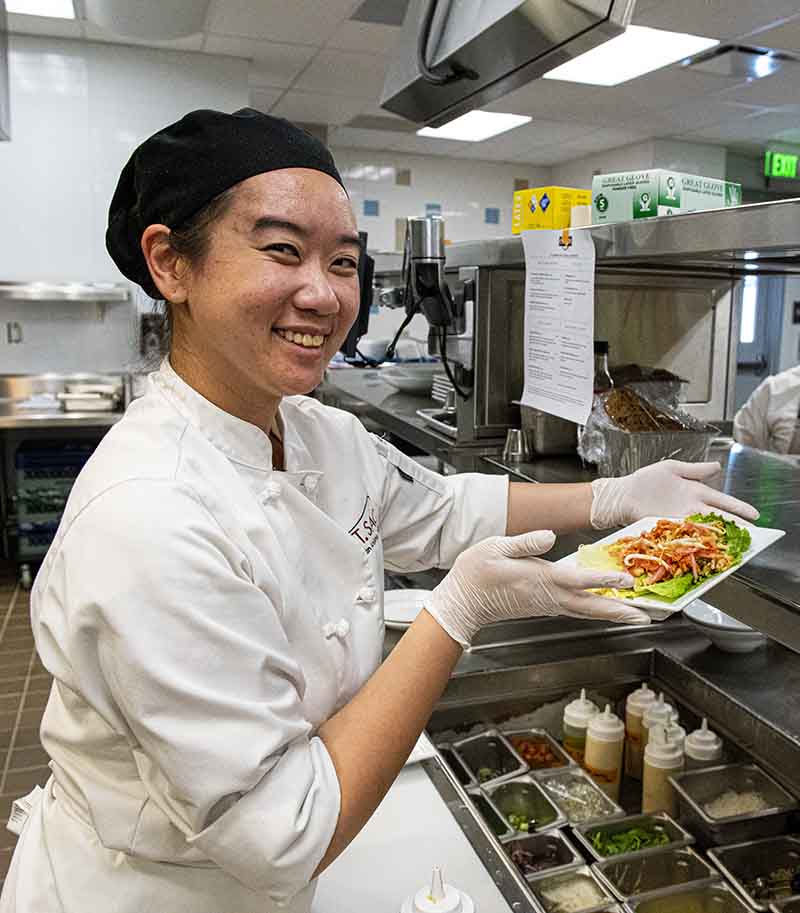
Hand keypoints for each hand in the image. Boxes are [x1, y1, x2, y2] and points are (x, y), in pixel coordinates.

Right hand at [426, 531, 649, 647]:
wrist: (462, 602)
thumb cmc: (475, 574)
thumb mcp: (495, 547)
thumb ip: (525, 542)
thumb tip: (550, 536)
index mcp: (538, 578)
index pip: (578, 579)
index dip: (604, 579)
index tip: (626, 581)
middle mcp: (546, 596)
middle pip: (589, 605)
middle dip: (618, 610)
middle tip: (643, 616)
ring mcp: (546, 605)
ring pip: (585, 612)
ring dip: (611, 614)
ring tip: (633, 617)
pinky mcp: (543, 608)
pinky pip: (575, 612)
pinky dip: (594, 612)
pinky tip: (603, 609)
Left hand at [590, 460, 758, 529]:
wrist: (623, 493)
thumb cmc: (645, 481)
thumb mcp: (672, 468)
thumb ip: (695, 469)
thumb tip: (718, 466)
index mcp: (695, 492)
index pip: (722, 501)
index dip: (739, 508)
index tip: (755, 515)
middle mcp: (690, 508)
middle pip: (718, 517)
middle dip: (736, 525)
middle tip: (754, 533)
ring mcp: (679, 519)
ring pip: (705, 527)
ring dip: (719, 534)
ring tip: (735, 541)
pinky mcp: (667, 527)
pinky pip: (686, 534)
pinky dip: (697, 538)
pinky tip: (707, 543)